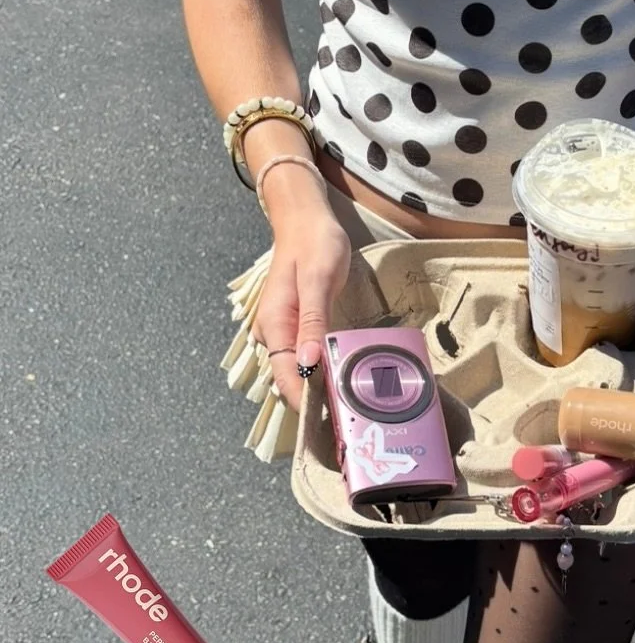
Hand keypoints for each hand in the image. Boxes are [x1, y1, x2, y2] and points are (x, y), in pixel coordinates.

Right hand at [251, 188, 351, 411]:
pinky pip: (306, 357)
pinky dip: (322, 370)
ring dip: (320, 388)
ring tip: (351, 404)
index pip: (285, 375)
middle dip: (315, 400)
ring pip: (298, 370)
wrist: (305, 221)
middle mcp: (274, 333)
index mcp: (275, 324)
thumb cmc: (315, 245)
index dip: (304, 400)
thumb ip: (313, 321)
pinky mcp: (297, 327)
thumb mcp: (319, 280)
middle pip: (290, 378)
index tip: (330, 421)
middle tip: (350, 418)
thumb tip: (308, 361)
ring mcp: (284, 331)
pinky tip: (342, 379)